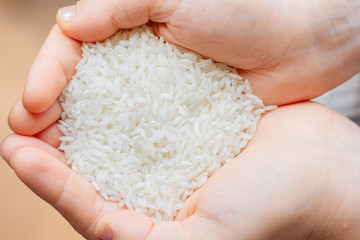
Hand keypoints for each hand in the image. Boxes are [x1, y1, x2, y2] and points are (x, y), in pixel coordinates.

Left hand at [2, 102, 359, 238]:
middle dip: (53, 141)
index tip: (15, 146)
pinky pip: (144, 106)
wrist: (318, 173)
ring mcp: (170, 149)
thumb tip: (93, 228)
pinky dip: (118, 93)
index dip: (47, 176)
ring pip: (112, 130)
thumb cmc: (267, 213)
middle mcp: (154, 183)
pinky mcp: (188, 121)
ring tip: (51, 89)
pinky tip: (99, 76)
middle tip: (21, 114)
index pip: (83, 200)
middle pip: (89, 163)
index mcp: (149, 218)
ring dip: (79, 112)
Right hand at [11, 0, 359, 135]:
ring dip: (79, 134)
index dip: (47, 77)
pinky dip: (119, 146)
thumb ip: (117, 6)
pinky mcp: (179, 115)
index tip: (31, 108)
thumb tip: (67, 25)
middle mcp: (138, 59)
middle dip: (53, 112)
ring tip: (53, 157)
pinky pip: (141, 131)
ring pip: (107, 114)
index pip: (72, 50)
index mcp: (129, 25)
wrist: (300, 40)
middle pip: (82, 87)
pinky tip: (101, 162)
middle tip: (27, 139)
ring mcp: (158, 91)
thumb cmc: (246, 9)